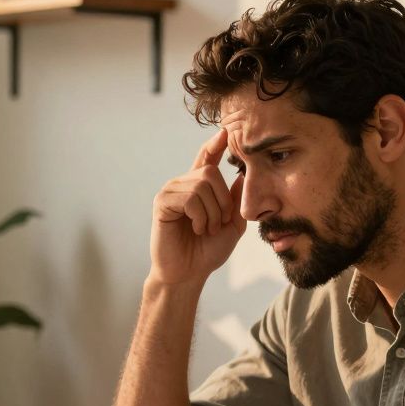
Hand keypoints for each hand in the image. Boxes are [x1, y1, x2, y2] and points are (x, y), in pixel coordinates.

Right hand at [149, 130, 246, 286]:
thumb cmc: (207, 251)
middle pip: (210, 172)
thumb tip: (241, 174)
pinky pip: (190, 198)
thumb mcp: (232, 225)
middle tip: (218, 224)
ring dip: (212, 213)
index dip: (215, 145)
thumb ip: (237, 200)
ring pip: (201, 185)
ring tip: (205, 230)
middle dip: (223, 201)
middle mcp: (183, 185)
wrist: (188, 274)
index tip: (225, 131)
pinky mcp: (162, 203)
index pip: (206, 158)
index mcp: (198, 188)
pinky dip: (199, 216)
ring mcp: (171, 192)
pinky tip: (195, 229)